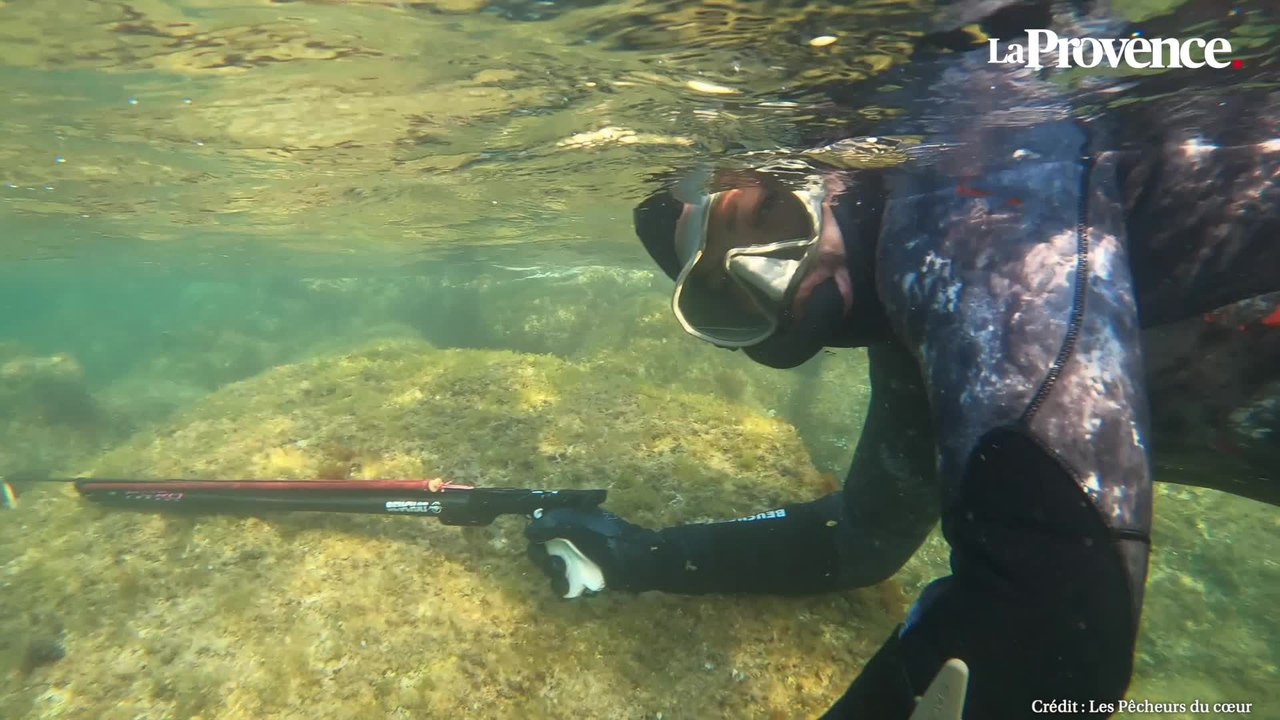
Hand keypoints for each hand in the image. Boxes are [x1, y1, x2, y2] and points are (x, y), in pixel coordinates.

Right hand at [524, 507, 660, 597]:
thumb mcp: (581, 527)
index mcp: (569, 518)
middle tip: (552, 562)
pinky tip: (569, 587)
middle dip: (541, 556)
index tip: (534, 538)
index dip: (534, 529)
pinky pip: (561, 584)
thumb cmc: (612, 540)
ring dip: (551, 571)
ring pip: (549, 566)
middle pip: (540, 547)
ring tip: (563, 573)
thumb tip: (528, 530)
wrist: (640, 564)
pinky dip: (562, 586)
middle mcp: (569, 537)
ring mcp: (575, 558)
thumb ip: (554, 526)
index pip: (541, 521)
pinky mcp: (581, 577)